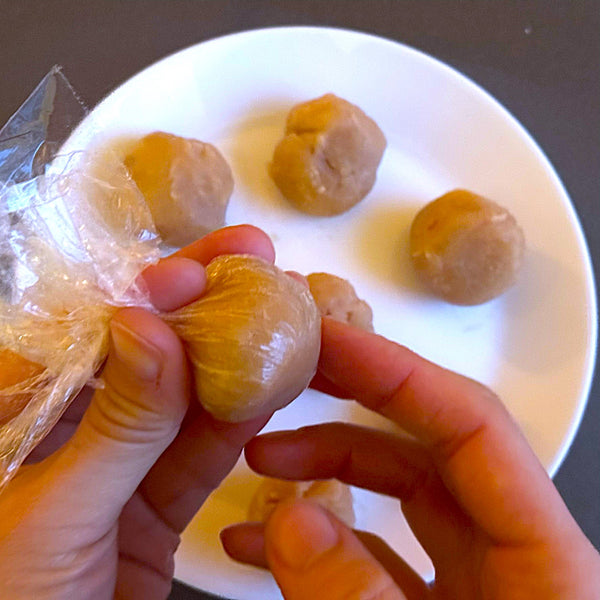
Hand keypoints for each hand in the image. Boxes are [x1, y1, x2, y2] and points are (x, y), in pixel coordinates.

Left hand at [0, 225, 274, 599]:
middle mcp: (73, 428)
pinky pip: (203, 454)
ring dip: (234, 360)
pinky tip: (274, 385)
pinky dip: (239, 422)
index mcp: (21, 413)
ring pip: (186, 400)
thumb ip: (115, 425)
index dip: (146, 293)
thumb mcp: (56, 511)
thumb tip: (148, 327)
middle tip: (258, 264)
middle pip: (148, 354)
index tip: (202, 267)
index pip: (90, 332)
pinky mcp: (158, 504)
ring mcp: (122, 465)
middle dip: (202, 309)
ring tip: (283, 316)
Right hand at [222, 318, 599, 598]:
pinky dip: (319, 539)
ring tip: (260, 457)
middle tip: (290, 375)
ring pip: (396, 496)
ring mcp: (473, 587)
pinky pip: (374, 556)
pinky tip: (259, 539)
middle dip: (353, 405)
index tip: (329, 344)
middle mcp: (512, 560)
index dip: (398, 374)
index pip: (472, 427)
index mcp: (544, 562)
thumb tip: (292, 520)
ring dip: (328, 468)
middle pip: (428, 448)